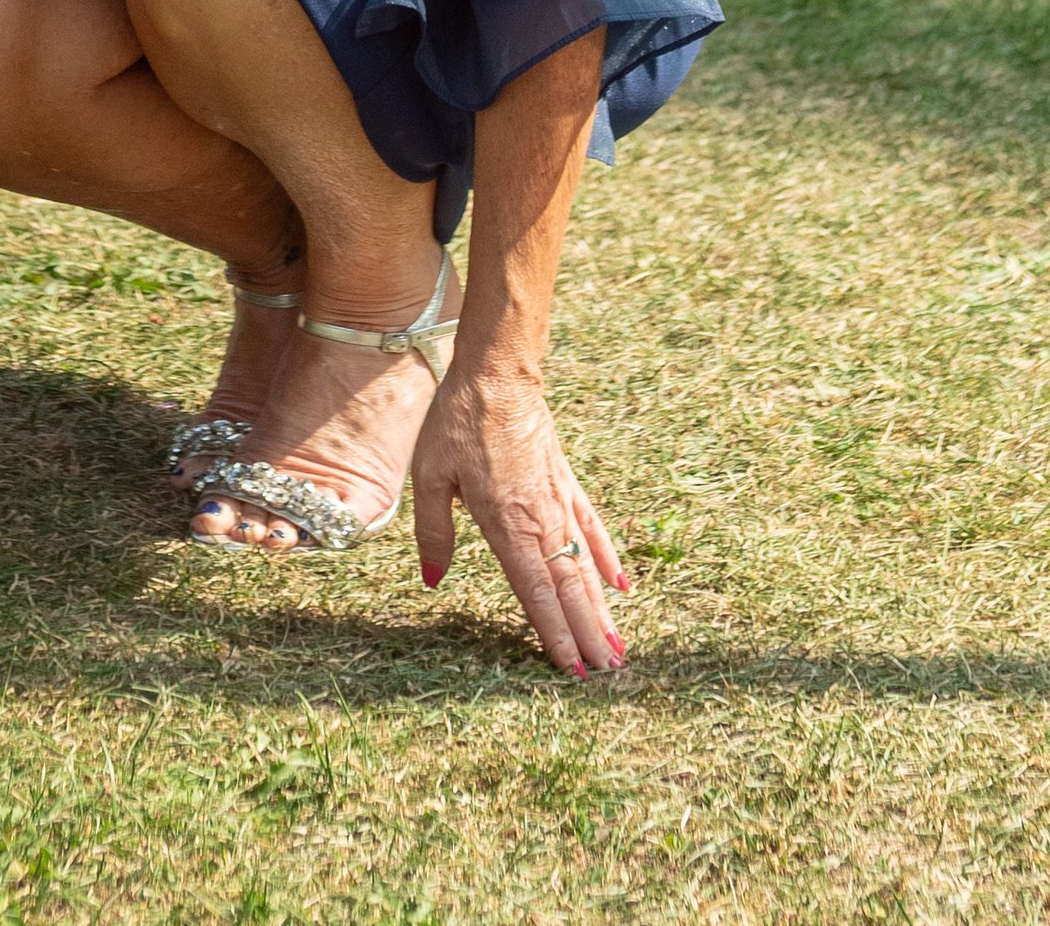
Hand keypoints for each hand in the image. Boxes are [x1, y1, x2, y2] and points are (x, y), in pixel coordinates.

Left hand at [409, 372, 629, 673]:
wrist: (498, 372)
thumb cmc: (457, 421)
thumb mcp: (429, 475)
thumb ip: (434, 531)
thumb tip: (433, 579)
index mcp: (505, 523)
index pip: (535, 592)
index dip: (554, 634)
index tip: (573, 670)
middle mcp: (539, 519)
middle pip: (569, 588)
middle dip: (588, 635)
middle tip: (609, 676)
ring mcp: (559, 500)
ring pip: (586, 566)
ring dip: (602, 610)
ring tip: (620, 648)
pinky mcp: (566, 482)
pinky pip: (592, 527)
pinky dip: (607, 558)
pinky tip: (620, 586)